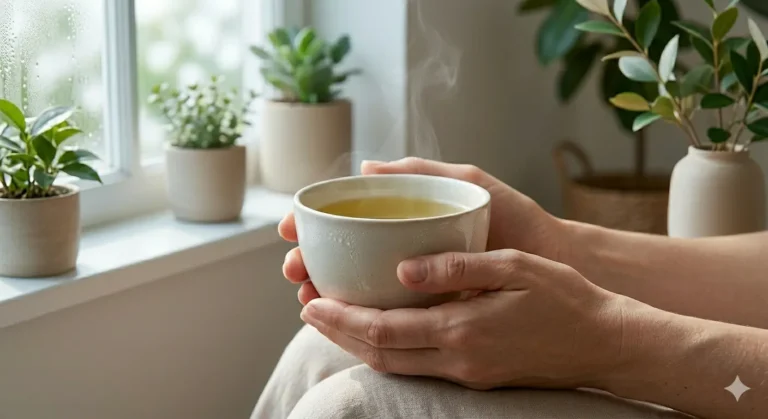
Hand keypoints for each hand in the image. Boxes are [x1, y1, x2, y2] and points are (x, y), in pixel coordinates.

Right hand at [278, 157, 564, 304]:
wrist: (555, 260)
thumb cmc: (516, 218)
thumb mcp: (468, 184)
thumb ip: (421, 171)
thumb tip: (363, 168)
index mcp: (406, 219)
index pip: (347, 220)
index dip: (312, 224)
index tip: (289, 229)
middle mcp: (403, 252)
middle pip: (342, 258)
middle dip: (308, 263)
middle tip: (294, 271)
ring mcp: (415, 282)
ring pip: (357, 289)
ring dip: (327, 293)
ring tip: (309, 297)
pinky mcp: (432, 311)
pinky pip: (389, 314)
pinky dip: (362, 317)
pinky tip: (346, 320)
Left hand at [299, 249, 625, 389]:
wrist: (606, 344)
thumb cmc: (566, 298)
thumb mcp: (514, 267)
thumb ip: (456, 268)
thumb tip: (402, 270)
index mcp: (463, 329)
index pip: (385, 331)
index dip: (343, 319)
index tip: (313, 303)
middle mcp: (459, 359)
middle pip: (381, 355)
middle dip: (340, 335)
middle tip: (310, 311)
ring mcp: (468, 373)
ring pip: (397, 367)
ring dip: (360, 346)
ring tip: (334, 322)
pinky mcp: (478, 376)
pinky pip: (419, 368)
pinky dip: (390, 353)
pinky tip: (381, 334)